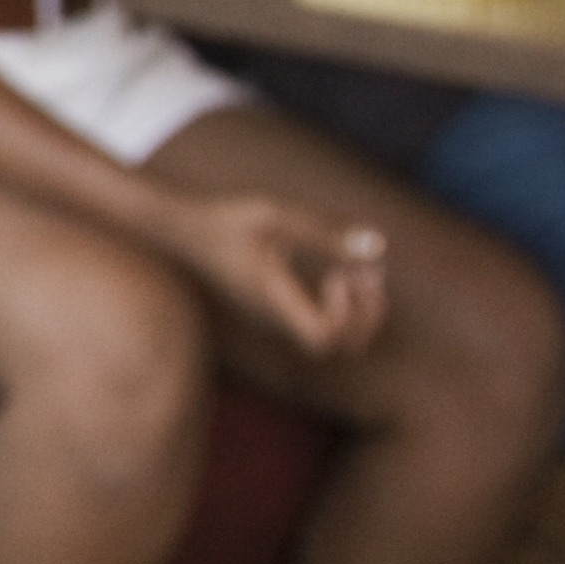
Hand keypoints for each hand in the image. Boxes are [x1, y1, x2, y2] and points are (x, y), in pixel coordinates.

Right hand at [155, 191, 390, 360]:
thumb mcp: (275, 215)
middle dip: (365, 317)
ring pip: (332, 341)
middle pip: (337, 348)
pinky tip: (340, 275)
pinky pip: (321, 326)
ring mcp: (277, 318)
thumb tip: (378, 247)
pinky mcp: (278, 311)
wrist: (186, 232)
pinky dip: (343, 308)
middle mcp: (276, 317)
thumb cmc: (226, 219)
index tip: (340, 276)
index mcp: (274, 299)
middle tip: (367, 275)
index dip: (346, 315)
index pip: (324, 338)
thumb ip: (324, 232)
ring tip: (361, 273)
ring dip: (358, 313)